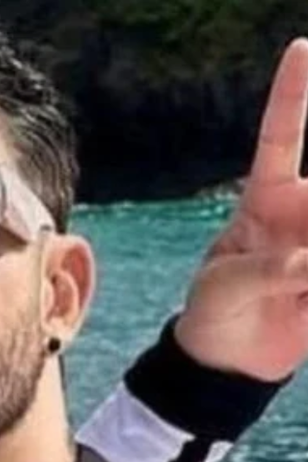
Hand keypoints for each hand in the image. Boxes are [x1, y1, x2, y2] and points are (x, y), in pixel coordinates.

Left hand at [175, 38, 307, 381]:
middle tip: (295, 262)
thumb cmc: (214, 310)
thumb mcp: (225, 289)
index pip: (283, 136)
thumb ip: (266, 272)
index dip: (294, 93)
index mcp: (267, 198)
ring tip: (296, 289)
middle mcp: (305, 209)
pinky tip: (302, 300)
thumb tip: (307, 265)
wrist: (230, 360)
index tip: (301, 49)